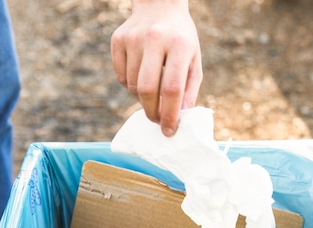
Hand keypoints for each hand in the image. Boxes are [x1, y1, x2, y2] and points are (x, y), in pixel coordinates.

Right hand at [111, 0, 202, 135]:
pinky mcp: (118, 40)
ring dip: (142, 98)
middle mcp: (154, 39)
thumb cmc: (181, 39)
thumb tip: (179, 119)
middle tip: (157, 120)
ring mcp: (133, 38)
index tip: (169, 130)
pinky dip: (130, 85)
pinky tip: (141, 75)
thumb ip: (189, 91)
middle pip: (147, 89)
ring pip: (132, 86)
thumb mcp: (194, 61)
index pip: (172, 88)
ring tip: (153, 90)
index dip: (170, 114)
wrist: (160, 5)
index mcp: (180, 44)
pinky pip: (121, 77)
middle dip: (152, 112)